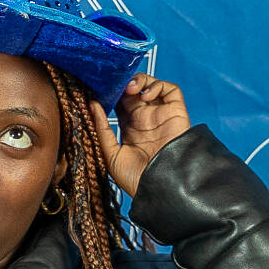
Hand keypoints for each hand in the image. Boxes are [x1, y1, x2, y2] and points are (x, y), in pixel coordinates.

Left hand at [88, 73, 191, 196]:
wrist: (160, 188)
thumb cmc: (136, 179)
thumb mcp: (111, 154)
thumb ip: (102, 129)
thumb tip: (92, 104)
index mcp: (130, 128)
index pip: (120, 102)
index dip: (111, 93)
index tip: (100, 90)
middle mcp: (146, 119)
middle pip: (134, 91)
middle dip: (124, 84)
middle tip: (115, 86)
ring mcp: (161, 115)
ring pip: (152, 86)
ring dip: (140, 81)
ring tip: (130, 89)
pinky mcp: (176, 112)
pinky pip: (171, 90)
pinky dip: (158, 85)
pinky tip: (145, 95)